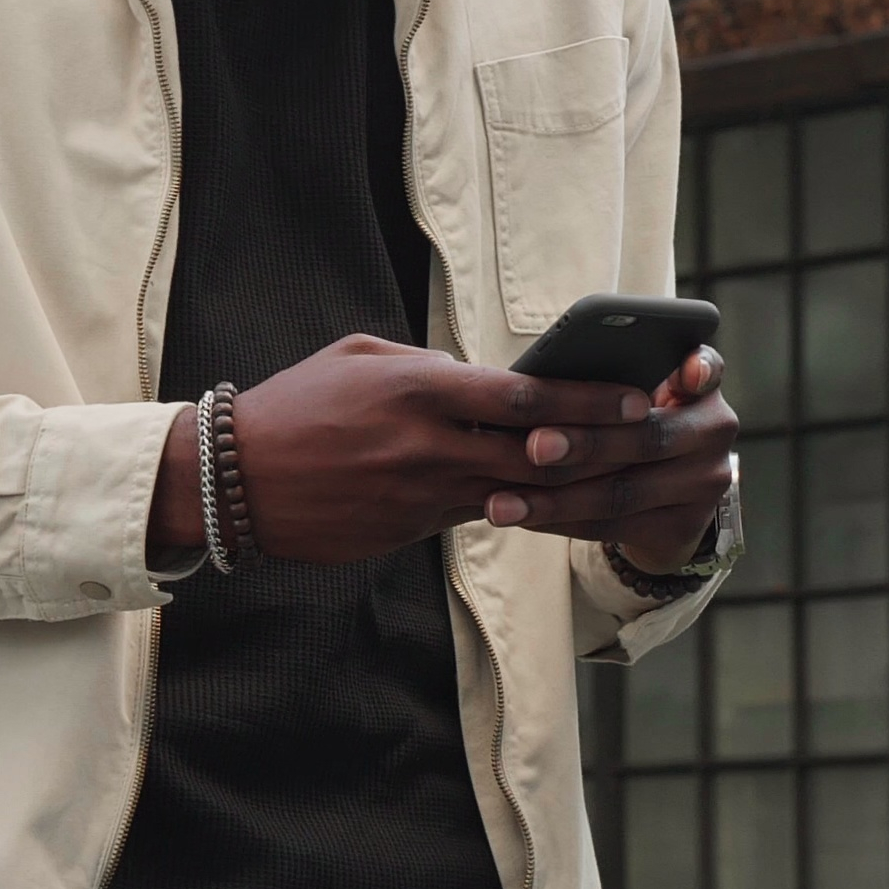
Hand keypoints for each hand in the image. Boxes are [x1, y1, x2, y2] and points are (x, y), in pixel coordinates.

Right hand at [156, 335, 663, 566]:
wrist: (234, 480)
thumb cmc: (298, 403)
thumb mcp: (363, 357)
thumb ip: (430, 364)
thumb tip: (485, 378)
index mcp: (418, 389)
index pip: (524, 395)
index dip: (588, 399)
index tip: (637, 397)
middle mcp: (427, 446)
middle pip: (537, 453)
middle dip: (602, 447)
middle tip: (654, 441)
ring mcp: (419, 496)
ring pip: (516, 494)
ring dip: (569, 486)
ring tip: (622, 473)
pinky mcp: (409, 532)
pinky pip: (476, 517)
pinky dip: (517, 508)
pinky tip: (554, 502)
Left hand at [486, 344, 736, 574]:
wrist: (664, 494)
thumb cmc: (629, 420)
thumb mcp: (635, 389)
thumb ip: (610, 374)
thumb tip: (540, 376)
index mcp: (701, 387)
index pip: (705, 370)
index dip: (697, 370)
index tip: (683, 375)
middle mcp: (713, 434)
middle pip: (645, 439)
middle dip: (584, 444)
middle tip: (533, 446)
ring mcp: (703, 486)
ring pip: (621, 493)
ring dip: (555, 499)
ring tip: (502, 502)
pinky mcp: (680, 528)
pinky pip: (609, 526)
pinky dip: (559, 520)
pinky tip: (522, 515)